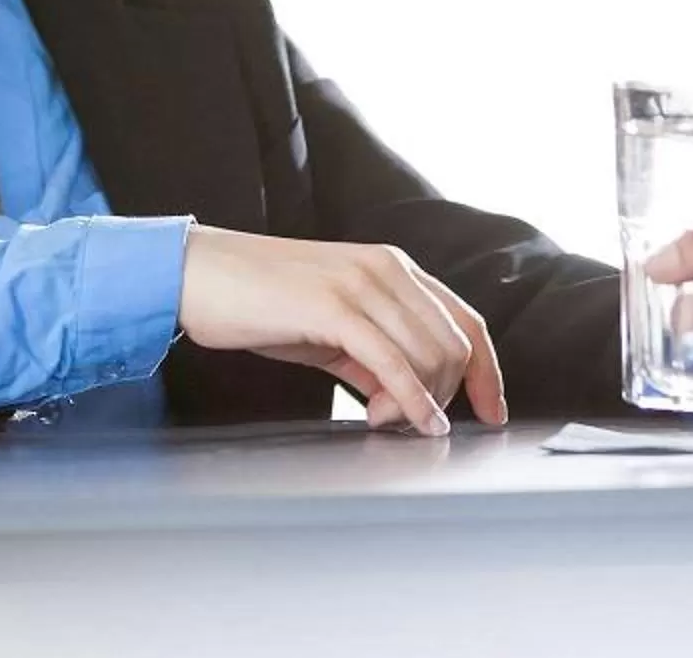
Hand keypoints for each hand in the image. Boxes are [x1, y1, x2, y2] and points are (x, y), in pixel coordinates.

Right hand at [180, 226, 506, 436]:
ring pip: (429, 354)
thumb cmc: (260, 301)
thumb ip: (373, 355)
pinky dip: (410, 400)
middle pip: (455, 342)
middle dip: (447, 394)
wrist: (199, 274)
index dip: (488, 370)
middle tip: (408, 425)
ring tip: (381, 419)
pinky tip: (407, 421)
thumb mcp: (331, 326)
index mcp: (392, 266)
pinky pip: (392, 362)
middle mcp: (387, 268)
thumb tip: (405, 400)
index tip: (493, 411)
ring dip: (419, 401)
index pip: (465, 319)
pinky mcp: (334, 306)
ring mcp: (362, 283)